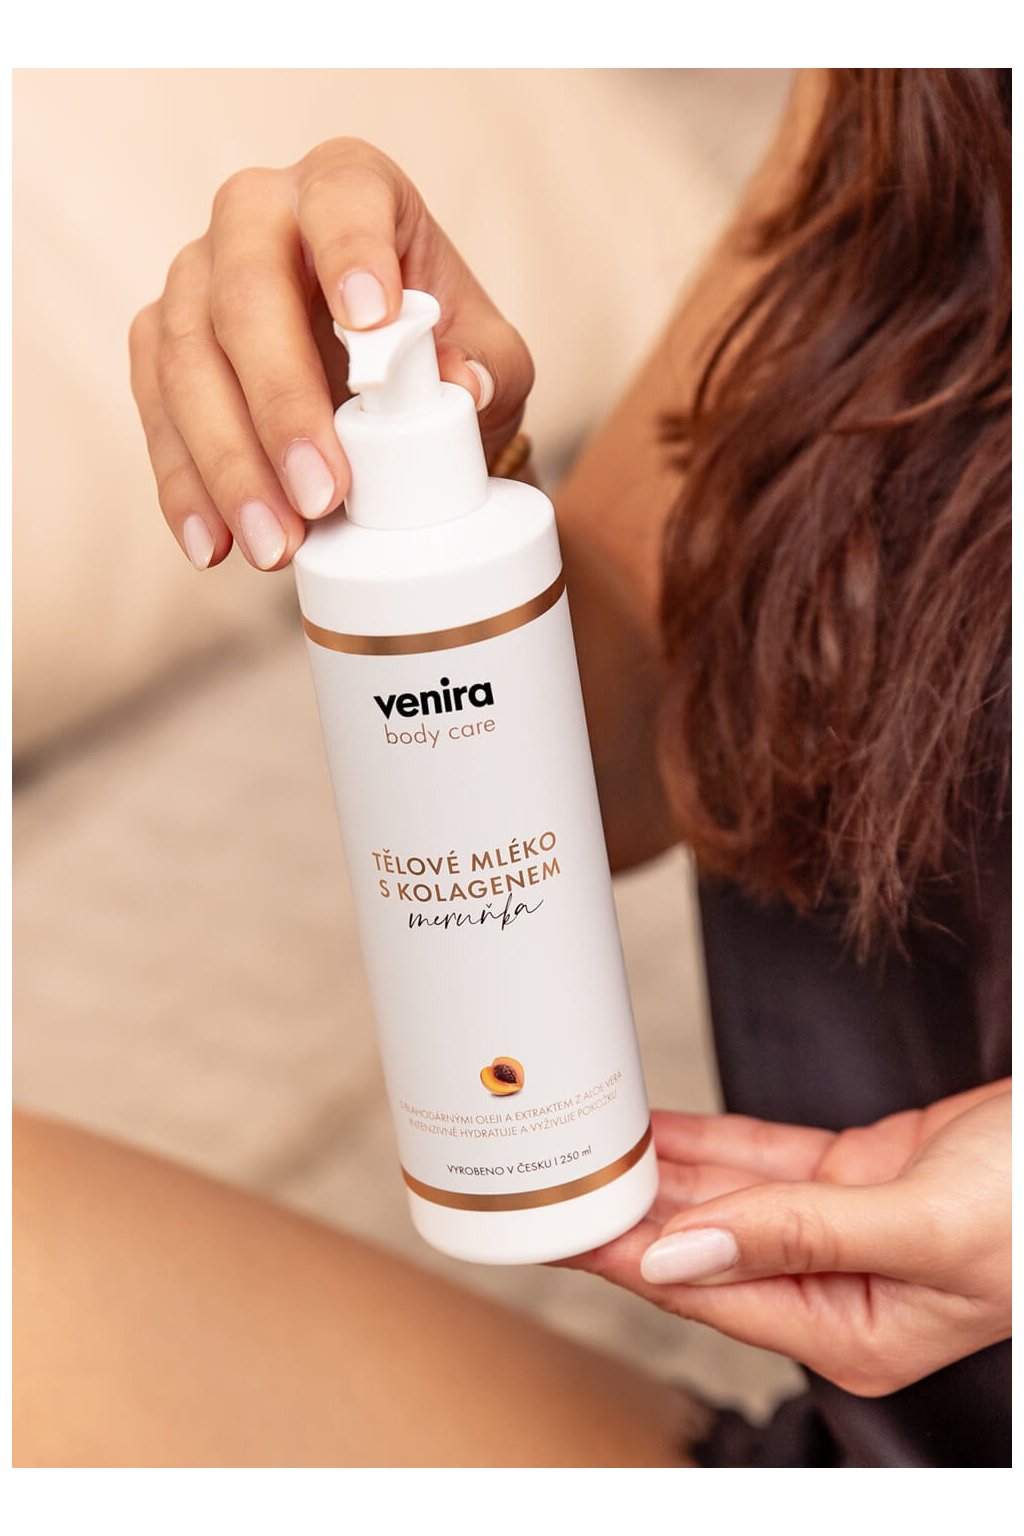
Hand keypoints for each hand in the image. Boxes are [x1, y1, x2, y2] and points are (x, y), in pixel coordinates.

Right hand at [129, 138, 532, 570]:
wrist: (388, 392)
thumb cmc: (439, 355)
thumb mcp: (489, 359)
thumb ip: (489, 368)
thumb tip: (462, 389)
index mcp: (348, 189)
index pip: (342, 200)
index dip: (351, 252)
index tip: (370, 322)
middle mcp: (257, 217)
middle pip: (244, 293)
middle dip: (280, 403)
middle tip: (323, 493)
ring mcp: (196, 281)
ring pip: (185, 361)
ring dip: (229, 465)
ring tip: (276, 545)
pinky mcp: (160, 346)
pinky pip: (156, 414)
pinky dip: (186, 488)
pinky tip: (214, 545)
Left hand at [566, 1080, 1009, 1395]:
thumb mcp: (922, 1229)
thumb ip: (798, 1237)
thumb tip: (681, 1252)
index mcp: (851, 1331)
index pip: (705, 1293)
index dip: (627, 1256)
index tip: (562, 1225)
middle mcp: (836, 1286)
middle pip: (702, 1247)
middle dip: (630, 1210)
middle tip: (557, 1171)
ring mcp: (841, 1228)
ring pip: (724, 1197)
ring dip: (660, 1168)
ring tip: (590, 1141)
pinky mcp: (852, 1175)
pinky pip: (759, 1159)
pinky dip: (707, 1140)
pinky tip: (657, 1125)